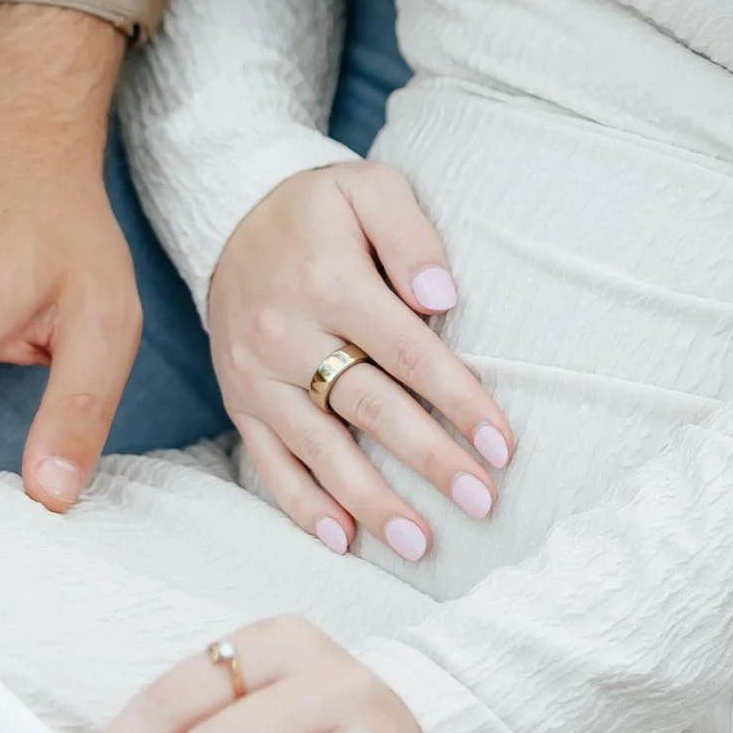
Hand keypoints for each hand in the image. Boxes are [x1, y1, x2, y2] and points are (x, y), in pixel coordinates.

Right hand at [208, 160, 512, 560]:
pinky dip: (303, 505)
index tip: (501, 445)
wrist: (231, 216)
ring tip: (421, 545)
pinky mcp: (239, 401)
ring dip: (372, 502)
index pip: (408, 352)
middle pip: (371, 408)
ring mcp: (258, 375)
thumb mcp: (368, 188)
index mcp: (329, 282)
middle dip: (430, 460)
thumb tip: (442, 298)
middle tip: (481, 502)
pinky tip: (342, 540)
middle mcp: (287, 336)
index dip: (458, 401)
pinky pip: (268, 462)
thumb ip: (411, 236)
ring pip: (321, 450)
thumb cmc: (320, 209)